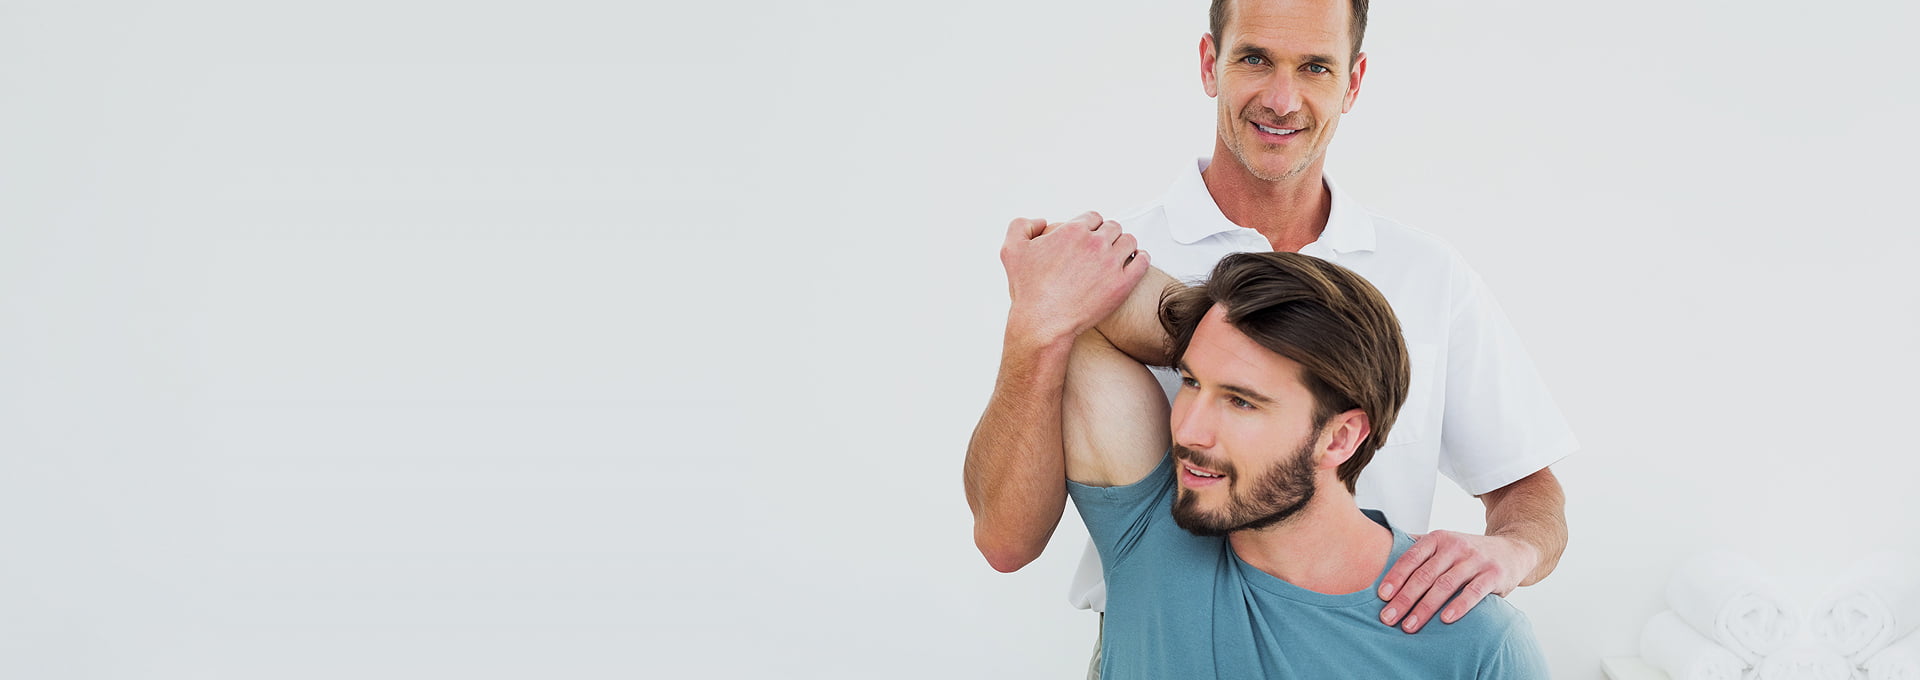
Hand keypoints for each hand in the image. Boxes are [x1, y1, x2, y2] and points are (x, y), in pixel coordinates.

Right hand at [999, 211, 1148, 345]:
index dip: (1091, 227)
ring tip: (1118, 256)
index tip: (1089, 239)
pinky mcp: (1123, 284)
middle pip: (1113, 227)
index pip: (1093, 218)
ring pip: (1129, 241)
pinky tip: (1133, 263)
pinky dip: (1140, 259)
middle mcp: (1094, 243)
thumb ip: (1022, 226)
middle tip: (1103, 249)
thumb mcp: (1011, 250)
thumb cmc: (1028, 291)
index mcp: (1073, 231)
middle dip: (1108, 236)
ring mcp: (1111, 263)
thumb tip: (1041, 221)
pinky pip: (1142, 262)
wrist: (1043, 323)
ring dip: (1124, 245)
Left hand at [1376, 531, 1538, 632]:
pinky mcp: (1494, 574)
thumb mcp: (1444, 544)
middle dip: (1403, 599)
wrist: (1513, 549)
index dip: (1394, 577)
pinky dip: (1458, 606)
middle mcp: (1455, 546)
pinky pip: (1473, 592)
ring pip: (1445, 585)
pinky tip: (1445, 620)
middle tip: (1387, 618)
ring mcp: (1475, 559)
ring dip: (1425, 608)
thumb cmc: (1469, 553)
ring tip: (1409, 626)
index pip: (1411, 558)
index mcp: (1438, 539)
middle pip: (1424, 575)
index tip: (1381, 597)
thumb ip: (1418, 550)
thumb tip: (1379, 554)